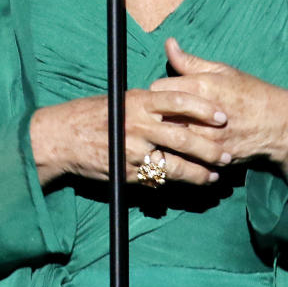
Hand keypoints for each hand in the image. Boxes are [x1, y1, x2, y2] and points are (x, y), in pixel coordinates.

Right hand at [29, 87, 231, 186]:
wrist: (61, 138)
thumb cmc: (90, 114)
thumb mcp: (120, 100)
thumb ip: (147, 103)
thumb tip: (174, 102)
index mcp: (138, 101)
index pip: (178, 101)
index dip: (202, 108)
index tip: (222, 115)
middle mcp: (138, 124)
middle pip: (183, 137)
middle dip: (208, 148)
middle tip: (226, 154)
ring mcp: (134, 150)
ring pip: (174, 164)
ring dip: (198, 172)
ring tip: (213, 177)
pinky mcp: (128, 172)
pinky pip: (156, 179)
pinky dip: (174, 183)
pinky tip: (187, 185)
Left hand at [149, 38, 287, 174]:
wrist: (279, 125)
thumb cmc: (251, 93)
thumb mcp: (222, 71)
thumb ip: (190, 61)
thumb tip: (168, 43)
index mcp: (202, 87)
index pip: (158, 88)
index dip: (160, 91)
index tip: (165, 94)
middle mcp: (200, 114)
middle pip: (160, 115)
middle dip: (160, 114)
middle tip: (166, 113)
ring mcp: (206, 139)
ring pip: (169, 139)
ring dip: (169, 135)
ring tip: (174, 130)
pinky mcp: (211, 158)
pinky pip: (185, 157)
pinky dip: (183, 153)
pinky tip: (187, 147)